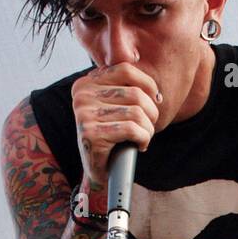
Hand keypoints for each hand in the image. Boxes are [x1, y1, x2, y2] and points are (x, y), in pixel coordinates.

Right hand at [70, 63, 160, 188]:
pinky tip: (141, 145)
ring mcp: (84, 115)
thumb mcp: (115, 105)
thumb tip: (149, 78)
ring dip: (148, 128)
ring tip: (145, 137)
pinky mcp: (91, 134)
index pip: (125, 69)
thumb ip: (125, 85)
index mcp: (86, 83)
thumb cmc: (111, 136)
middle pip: (134, 93)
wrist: (97, 170)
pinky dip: (143, 138)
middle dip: (151, 112)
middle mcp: (82, 96)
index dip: (148, 84)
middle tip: (149, 126)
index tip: (155, 100)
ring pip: (136, 112)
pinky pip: (131, 129)